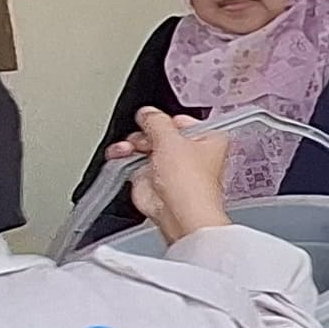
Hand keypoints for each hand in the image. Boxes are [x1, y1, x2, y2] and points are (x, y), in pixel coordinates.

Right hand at [118, 109, 230, 240]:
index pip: (182, 120)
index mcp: (208, 139)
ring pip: (145, 146)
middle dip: (146, 133)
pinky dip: (124, 156)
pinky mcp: (152, 178)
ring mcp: (171, 166)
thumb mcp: (171, 139)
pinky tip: (120, 154)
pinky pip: (134, 161)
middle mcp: (190, 152)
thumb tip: (147, 113)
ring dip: (132, 144)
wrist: (178, 214)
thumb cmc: (189, 183)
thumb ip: (156, 121)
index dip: (166, 119)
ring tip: (129, 148)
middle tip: (144, 138)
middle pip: (160, 132)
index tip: (153, 119)